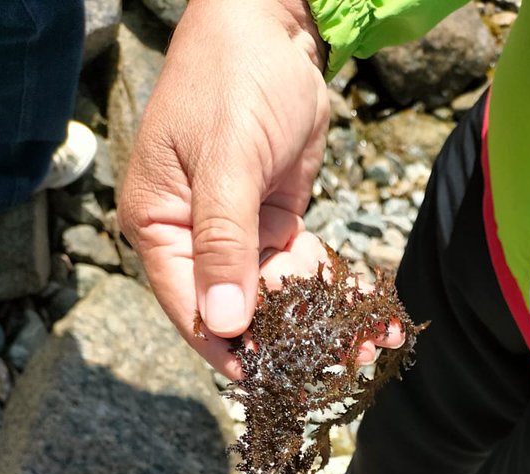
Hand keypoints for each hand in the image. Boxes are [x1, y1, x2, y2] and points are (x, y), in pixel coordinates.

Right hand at [118, 0, 401, 375]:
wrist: (273, 26)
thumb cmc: (233, 80)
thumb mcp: (228, 161)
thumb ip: (225, 243)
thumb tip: (224, 324)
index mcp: (159, 226)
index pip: (188, 306)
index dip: (225, 347)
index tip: (265, 382)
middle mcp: (192, 239)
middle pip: (236, 310)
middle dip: (285, 342)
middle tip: (338, 370)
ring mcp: (234, 236)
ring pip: (275, 299)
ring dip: (318, 325)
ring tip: (368, 348)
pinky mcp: (272, 226)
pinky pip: (300, 273)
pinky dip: (332, 292)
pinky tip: (370, 314)